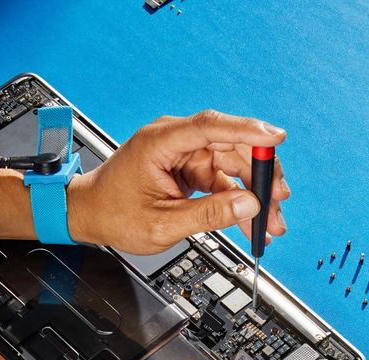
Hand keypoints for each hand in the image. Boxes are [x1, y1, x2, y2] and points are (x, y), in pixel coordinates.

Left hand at [66, 110, 291, 254]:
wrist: (90, 215)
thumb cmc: (113, 213)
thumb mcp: (162, 224)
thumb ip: (208, 215)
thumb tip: (249, 206)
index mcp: (160, 142)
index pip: (210, 126)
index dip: (247, 130)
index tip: (276, 138)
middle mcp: (175, 141)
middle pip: (231, 146)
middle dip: (260, 175)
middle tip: (279, 203)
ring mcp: (184, 154)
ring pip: (233, 165)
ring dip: (255, 192)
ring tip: (271, 222)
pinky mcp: (190, 168)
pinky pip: (223, 179)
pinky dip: (239, 199)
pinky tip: (253, 220)